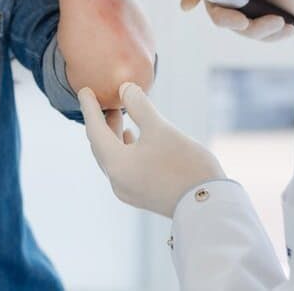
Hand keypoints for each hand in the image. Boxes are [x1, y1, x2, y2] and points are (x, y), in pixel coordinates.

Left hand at [78, 83, 223, 217]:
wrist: (210, 205)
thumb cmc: (184, 164)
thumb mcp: (160, 128)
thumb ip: (139, 105)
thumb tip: (125, 89)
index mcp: (116, 164)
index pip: (95, 130)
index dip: (89, 108)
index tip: (84, 90)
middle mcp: (117, 180)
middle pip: (101, 145)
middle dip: (101, 121)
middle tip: (103, 100)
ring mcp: (129, 190)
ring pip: (112, 156)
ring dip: (114, 134)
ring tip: (119, 114)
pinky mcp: (142, 194)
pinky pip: (123, 166)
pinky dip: (124, 148)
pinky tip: (133, 137)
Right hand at [180, 0, 293, 40]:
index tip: (188, 6)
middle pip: (219, 8)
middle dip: (230, 20)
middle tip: (244, 23)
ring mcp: (259, 6)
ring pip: (241, 27)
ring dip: (259, 29)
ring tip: (279, 22)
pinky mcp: (272, 22)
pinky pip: (262, 36)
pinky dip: (274, 34)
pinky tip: (289, 26)